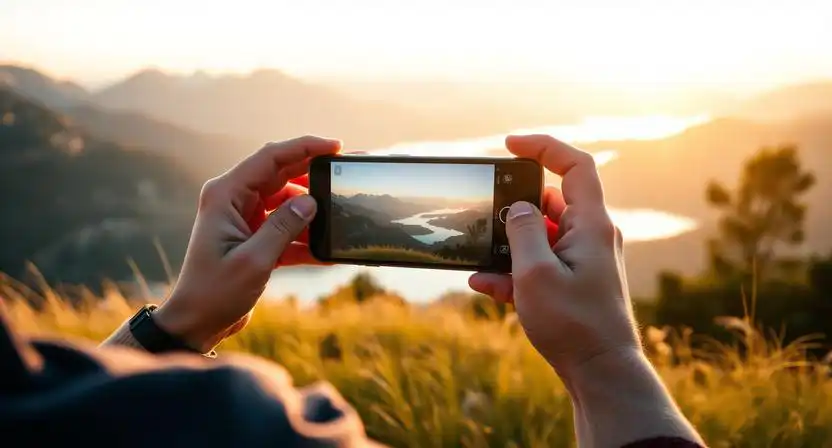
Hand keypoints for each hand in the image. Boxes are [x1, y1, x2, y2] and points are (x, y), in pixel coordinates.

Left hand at [154, 136, 340, 351]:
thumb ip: (284, 227)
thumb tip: (312, 202)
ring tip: (340, 218)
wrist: (196, 323)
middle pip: (281, 174)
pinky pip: (286, 228)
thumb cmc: (214, 292)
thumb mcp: (254, 260)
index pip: (270, 158)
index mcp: (226, 195)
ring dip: (312, 212)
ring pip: (287, 202)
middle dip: (313, 174)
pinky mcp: (254, 238)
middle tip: (344, 174)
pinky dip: (305, 238)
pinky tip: (328, 250)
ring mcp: (244, 219)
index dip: (305, 147)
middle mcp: (234, 200)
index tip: (335, 146)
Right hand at [470, 134, 637, 375]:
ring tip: (480, 262)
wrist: (602, 374)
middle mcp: (592, 237)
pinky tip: (485, 286)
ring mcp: (585, 261)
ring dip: (509, 245)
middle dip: (514, 207)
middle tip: (485, 215)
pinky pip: (542, 264)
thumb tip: (516, 207)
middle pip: (551, 201)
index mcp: (592, 225)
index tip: (509, 144)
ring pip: (541, 236)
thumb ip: (522, 231)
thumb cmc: (574, 324)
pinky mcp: (576, 283)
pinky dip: (515, 270)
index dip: (543, 147)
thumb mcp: (536, 273)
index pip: (574, 166)